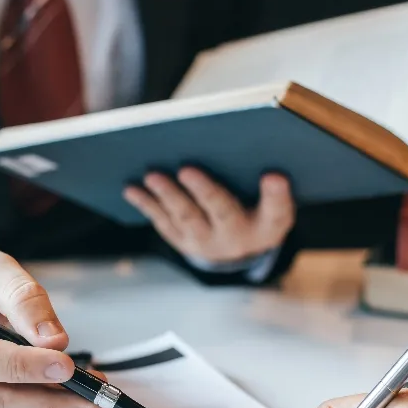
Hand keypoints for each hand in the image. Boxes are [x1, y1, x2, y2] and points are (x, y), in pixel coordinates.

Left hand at [122, 168, 293, 264]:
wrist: (239, 248)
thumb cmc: (259, 210)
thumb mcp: (274, 202)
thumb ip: (271, 186)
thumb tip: (261, 159)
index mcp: (268, 225)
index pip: (277, 211)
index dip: (276, 195)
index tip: (274, 176)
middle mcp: (237, 237)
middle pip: (222, 212)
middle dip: (204, 191)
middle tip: (187, 169)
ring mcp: (206, 242)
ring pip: (186, 218)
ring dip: (167, 196)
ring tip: (152, 176)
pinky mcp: (182, 241)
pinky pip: (163, 222)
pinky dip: (146, 204)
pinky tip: (131, 189)